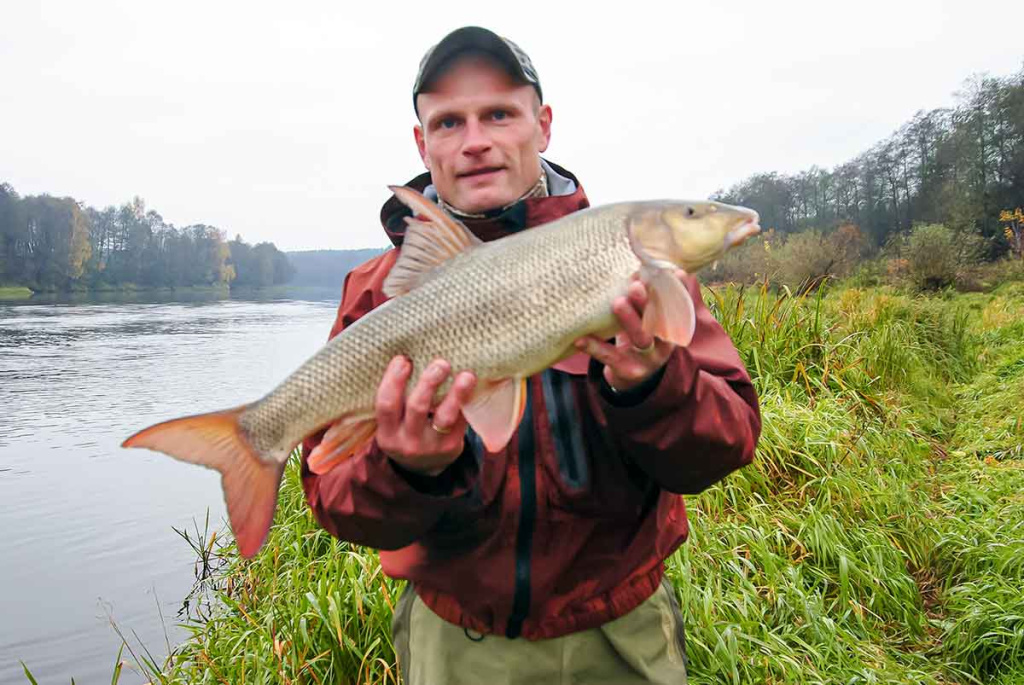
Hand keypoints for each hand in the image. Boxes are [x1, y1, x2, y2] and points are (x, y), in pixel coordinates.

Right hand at [375, 356, 476, 475]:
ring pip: (444, 417)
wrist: (422, 468)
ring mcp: (431, 446)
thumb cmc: (405, 431)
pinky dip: (466, 402)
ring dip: (456, 394)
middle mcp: (407, 442)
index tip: (403, 359)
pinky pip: (461, 422)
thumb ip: (396, 399)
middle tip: (441, 363)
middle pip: (417, 407)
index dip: (393, 380)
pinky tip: (472, 386)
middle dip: (429, 383)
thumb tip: (408, 356)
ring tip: (467, 376)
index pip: (386, 404)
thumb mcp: (393, 423)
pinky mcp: (452, 446)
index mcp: (387, 433)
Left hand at [574, 278, 675, 391]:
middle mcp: (664, 343)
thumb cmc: (638, 336)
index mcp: (670, 327)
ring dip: (629, 319)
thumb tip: (639, 261)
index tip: (674, 271)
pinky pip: (611, 357)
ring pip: (641, 339)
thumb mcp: (646, 319)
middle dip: (648, 302)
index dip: (678, 290)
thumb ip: (647, 297)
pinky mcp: (628, 371)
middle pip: (659, 321)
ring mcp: (648, 359)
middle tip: (635, 285)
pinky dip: (596, 347)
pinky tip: (580, 338)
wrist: (633, 378)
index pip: (677, 306)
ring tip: (617, 303)